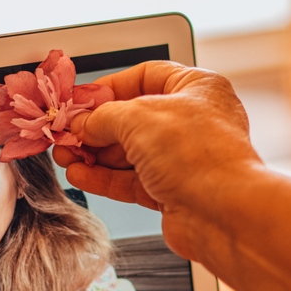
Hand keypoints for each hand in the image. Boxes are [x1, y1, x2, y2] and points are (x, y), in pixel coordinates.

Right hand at [52, 62, 261, 260]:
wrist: (224, 214)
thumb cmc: (202, 157)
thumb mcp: (139, 118)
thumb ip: (102, 116)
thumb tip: (81, 122)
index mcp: (197, 88)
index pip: (145, 76)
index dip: (109, 87)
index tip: (80, 100)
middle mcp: (193, 121)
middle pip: (132, 117)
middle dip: (95, 127)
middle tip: (67, 132)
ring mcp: (183, 158)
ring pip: (129, 152)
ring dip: (94, 154)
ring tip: (65, 155)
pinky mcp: (173, 191)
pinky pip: (131, 179)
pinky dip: (103, 177)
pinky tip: (80, 174)